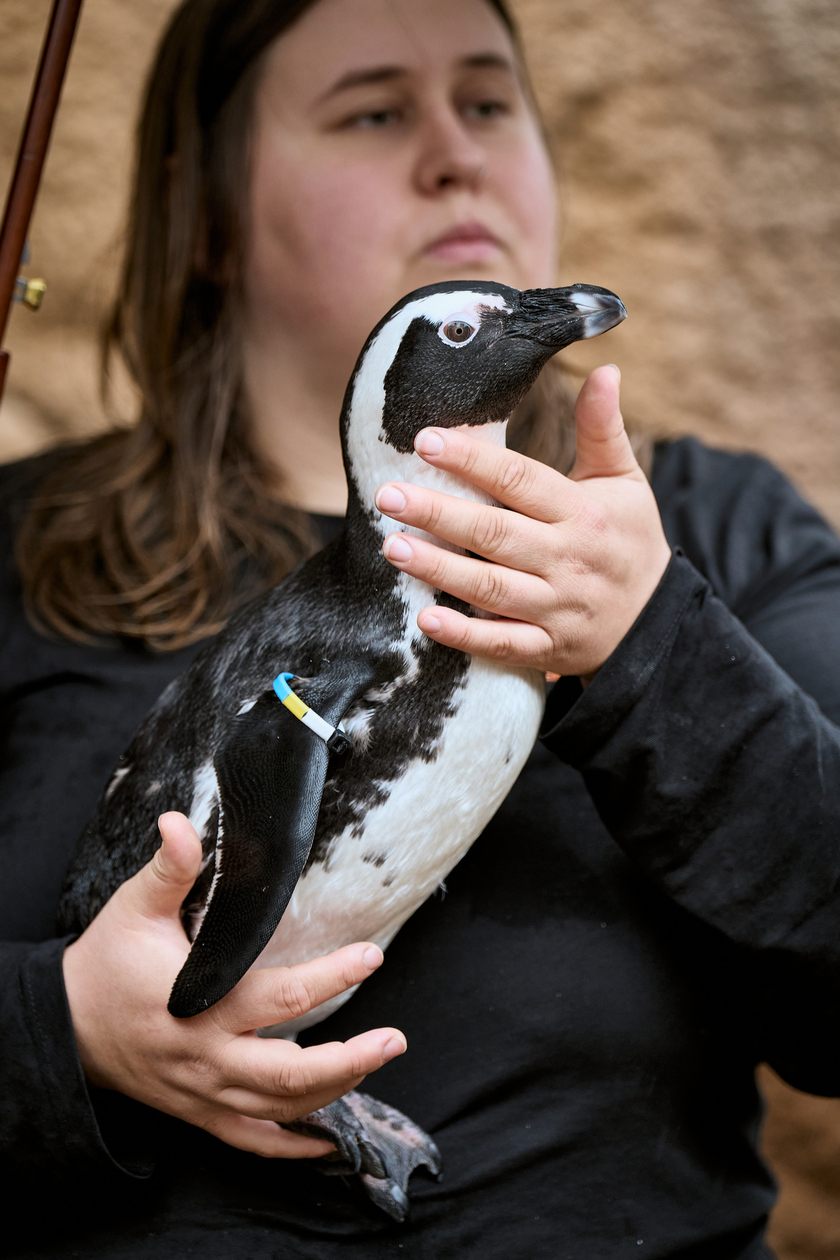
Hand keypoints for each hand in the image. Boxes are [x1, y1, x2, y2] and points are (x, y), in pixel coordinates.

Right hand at [62, 812, 405, 1157]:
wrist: (64, 1027)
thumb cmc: (106, 963)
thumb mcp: (134, 908)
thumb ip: (169, 868)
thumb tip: (179, 822)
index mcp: (199, 1004)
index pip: (281, 997)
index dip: (332, 976)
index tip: (371, 955)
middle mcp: (208, 1058)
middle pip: (291, 1074)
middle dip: (351, 1058)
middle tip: (395, 1038)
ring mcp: (205, 1093)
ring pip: (281, 1108)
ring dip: (336, 1091)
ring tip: (378, 1060)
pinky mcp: (199, 1112)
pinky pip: (253, 1141)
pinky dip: (294, 1145)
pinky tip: (330, 1140)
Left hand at [375, 364, 671, 680]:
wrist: (657, 623)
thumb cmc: (630, 541)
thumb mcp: (625, 481)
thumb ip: (604, 429)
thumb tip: (606, 369)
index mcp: (582, 512)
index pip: (520, 481)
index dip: (473, 461)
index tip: (427, 440)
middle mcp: (566, 558)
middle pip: (495, 533)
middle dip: (439, 514)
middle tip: (390, 495)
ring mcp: (556, 607)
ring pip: (492, 588)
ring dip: (440, 569)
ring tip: (393, 546)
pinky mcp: (548, 647)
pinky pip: (503, 643)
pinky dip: (466, 635)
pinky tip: (427, 618)